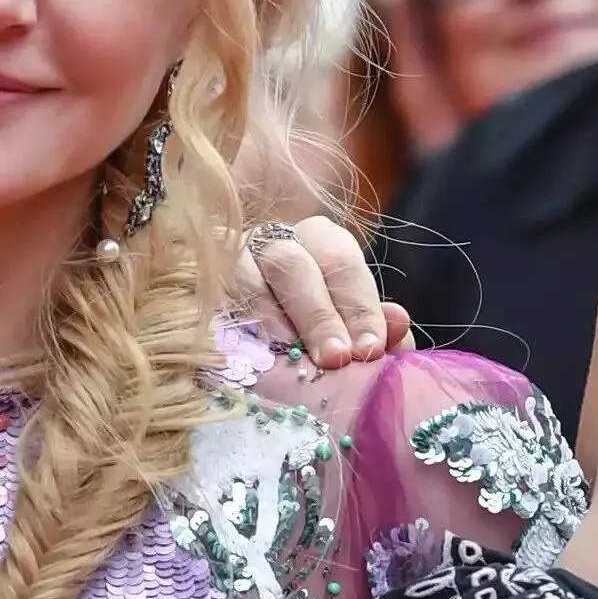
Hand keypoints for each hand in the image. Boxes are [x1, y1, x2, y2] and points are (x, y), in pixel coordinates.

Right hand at [231, 215, 414, 368]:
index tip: (371, 349)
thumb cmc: (306, 335)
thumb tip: (399, 322)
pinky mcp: (198, 273)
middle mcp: (275, 240)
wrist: (239, 341)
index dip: (359, 307)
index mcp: (320, 243)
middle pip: (295, 265)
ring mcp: (231, 254)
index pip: (342, 265)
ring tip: (290, 350)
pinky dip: (235, 311)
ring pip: (251, 270)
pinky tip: (251, 339)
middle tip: (336, 358)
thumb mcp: (346, 329)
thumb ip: (374, 329)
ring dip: (272, 313)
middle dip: (319, 315)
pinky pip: (215, 285)